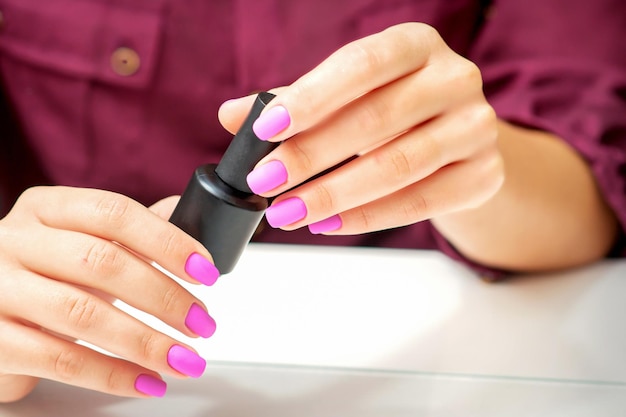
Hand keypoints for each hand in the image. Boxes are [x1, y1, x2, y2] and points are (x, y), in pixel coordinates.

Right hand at [0, 187, 219, 401]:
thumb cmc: (44, 276)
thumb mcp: (82, 243)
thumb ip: (130, 231)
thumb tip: (187, 213)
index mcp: (46, 209)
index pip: (115, 213)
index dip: (168, 242)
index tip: (205, 272)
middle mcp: (15, 241)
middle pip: (103, 262)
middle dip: (165, 297)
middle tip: (201, 322)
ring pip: (83, 314)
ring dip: (146, 342)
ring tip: (185, 359)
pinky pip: (62, 361)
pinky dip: (114, 374)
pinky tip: (147, 381)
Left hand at [219, 22, 502, 234]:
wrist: (461, 143)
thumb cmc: (395, 112)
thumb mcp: (348, 95)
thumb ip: (295, 104)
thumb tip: (232, 116)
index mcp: (415, 45)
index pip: (360, 65)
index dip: (310, 98)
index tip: (263, 130)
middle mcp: (455, 77)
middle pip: (376, 119)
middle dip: (311, 156)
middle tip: (264, 182)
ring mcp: (477, 127)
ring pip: (398, 165)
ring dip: (333, 194)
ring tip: (287, 213)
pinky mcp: (485, 174)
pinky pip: (421, 202)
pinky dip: (368, 217)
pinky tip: (327, 224)